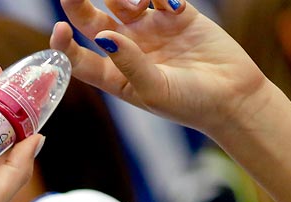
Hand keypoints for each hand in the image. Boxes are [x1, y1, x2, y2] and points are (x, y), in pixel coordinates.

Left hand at [50, 0, 268, 137]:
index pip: (79, 57)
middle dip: (80, 4)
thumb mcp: (153, 89)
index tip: (58, 29)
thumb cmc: (188, 103)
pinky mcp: (178, 15)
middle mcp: (126, 48)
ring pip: (124, 2)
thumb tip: (104, 36)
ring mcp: (150, 29)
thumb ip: (128, 63)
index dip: (64, 44)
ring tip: (140, 3)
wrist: (231, 96)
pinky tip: (174, 5)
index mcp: (113, 74)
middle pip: (93, 21)